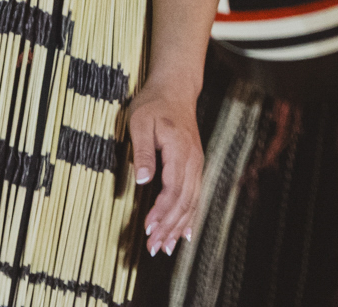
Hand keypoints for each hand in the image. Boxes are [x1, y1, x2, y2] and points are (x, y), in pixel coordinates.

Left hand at [126, 78, 201, 256]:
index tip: (148, 229)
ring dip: (180, 226)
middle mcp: (193, 160)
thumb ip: (142, 151)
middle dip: (170, 227)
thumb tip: (143, 180)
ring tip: (168, 247)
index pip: (173, 189)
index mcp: (180, 150)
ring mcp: (196, 163)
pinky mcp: (194, 165)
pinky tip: (186, 232)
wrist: (175, 89)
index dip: (161, 212)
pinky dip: (191, 215)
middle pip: (185, 200)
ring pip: (193, 201)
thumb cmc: (154, 104)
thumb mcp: (140, 122)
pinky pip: (196, 195)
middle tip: (155, 248)